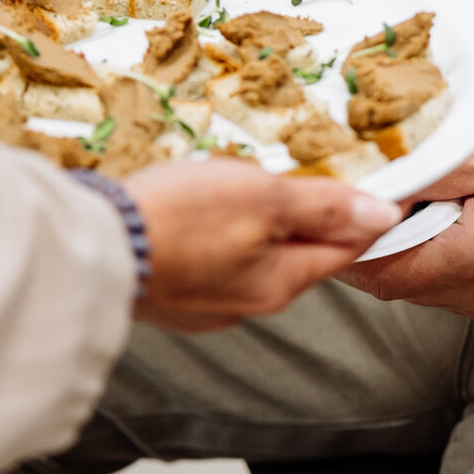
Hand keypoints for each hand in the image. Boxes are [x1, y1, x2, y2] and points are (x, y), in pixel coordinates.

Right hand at [124, 159, 397, 330]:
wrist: (90, 249)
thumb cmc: (177, 221)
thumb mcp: (263, 198)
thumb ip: (323, 207)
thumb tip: (383, 214)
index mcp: (280, 284)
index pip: (343, 247)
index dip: (360, 210)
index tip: (366, 179)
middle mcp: (247, 303)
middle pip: (295, 252)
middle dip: (300, 213)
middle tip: (293, 170)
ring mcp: (205, 303)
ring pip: (249, 255)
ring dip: (251, 221)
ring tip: (236, 183)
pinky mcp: (170, 291)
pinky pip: (208, 258)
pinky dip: (211, 232)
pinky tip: (192, 208)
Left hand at [341, 130, 473, 327]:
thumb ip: (431, 171)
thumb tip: (376, 175)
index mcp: (473, 261)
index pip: (377, 271)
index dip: (350, 239)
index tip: (343, 201)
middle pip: (398, 282)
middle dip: (379, 241)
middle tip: (381, 190)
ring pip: (427, 288)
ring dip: (414, 249)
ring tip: (428, 198)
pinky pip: (460, 290)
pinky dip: (446, 258)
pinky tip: (466, 218)